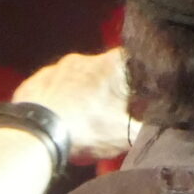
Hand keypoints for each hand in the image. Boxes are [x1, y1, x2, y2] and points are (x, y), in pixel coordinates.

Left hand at [14, 47, 134, 163]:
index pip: (135, 60)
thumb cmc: (87, 129)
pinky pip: (53, 86)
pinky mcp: (36, 79)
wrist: (37, 134)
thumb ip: (146, 129)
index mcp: (112, 65)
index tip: (140, 97)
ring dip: (82, 93)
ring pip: (77, 77)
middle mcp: (85, 58)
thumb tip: (157, 128)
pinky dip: (59, 98)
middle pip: (105, 70)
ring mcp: (57, 67)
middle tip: (110, 113)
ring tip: (82, 118)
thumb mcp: (127, 136)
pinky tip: (60, 118)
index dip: (140, 79)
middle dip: (109, 88)